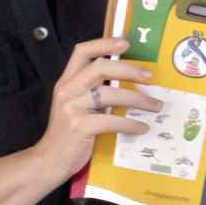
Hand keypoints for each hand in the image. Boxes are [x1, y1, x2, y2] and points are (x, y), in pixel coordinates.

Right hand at [30, 37, 160, 181]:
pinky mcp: (78, 127)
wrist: (50, 160)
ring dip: (137, 99)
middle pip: (100, 68)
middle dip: (128, 69)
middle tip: (150, 76)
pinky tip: (142, 127)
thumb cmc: (69, 133)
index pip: (81, 52)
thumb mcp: (77, 106)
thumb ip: (93, 91)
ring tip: (155, 105)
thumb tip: (129, 81)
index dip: (104, 44)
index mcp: (66, 82)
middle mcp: (67, 91)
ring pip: (109, 93)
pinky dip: (130, 124)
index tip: (126, 44)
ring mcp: (71, 108)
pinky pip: (110, 121)